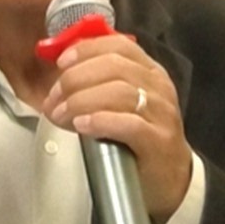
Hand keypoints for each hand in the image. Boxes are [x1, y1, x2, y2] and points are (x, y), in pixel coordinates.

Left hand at [40, 36, 192, 223]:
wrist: (171, 179)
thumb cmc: (139, 138)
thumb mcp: (122, 103)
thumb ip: (99, 82)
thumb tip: (60, 73)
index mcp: (150, 70)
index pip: (118, 45)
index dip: (86, 50)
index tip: (61, 62)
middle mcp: (159, 86)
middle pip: (114, 66)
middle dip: (75, 79)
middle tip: (54, 99)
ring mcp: (162, 113)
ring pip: (119, 92)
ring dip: (80, 101)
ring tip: (60, 115)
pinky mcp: (160, 141)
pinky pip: (129, 124)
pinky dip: (100, 121)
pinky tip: (82, 126)